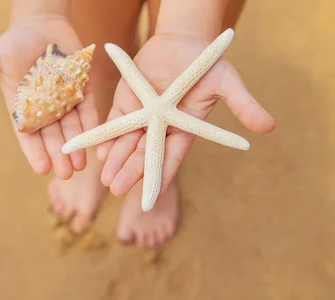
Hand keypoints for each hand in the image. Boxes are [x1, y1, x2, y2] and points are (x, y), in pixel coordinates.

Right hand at [0, 14, 98, 178]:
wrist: (41, 24)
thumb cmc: (14, 41)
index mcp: (22, 107)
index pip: (28, 135)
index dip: (35, 152)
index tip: (42, 169)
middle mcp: (43, 108)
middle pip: (52, 136)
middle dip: (59, 155)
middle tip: (65, 174)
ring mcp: (64, 100)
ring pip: (71, 128)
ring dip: (76, 147)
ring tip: (80, 166)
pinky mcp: (81, 90)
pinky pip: (87, 110)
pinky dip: (91, 125)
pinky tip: (95, 141)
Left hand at [97, 32, 275, 196]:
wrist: (182, 41)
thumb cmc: (207, 62)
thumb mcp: (228, 82)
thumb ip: (243, 104)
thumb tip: (270, 126)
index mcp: (183, 130)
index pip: (169, 160)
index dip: (160, 178)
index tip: (148, 199)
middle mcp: (160, 129)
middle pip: (144, 155)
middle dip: (131, 172)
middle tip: (117, 190)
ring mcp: (141, 117)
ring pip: (126, 143)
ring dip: (116, 161)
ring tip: (105, 179)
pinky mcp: (125, 103)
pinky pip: (114, 124)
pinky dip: (106, 137)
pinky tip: (99, 152)